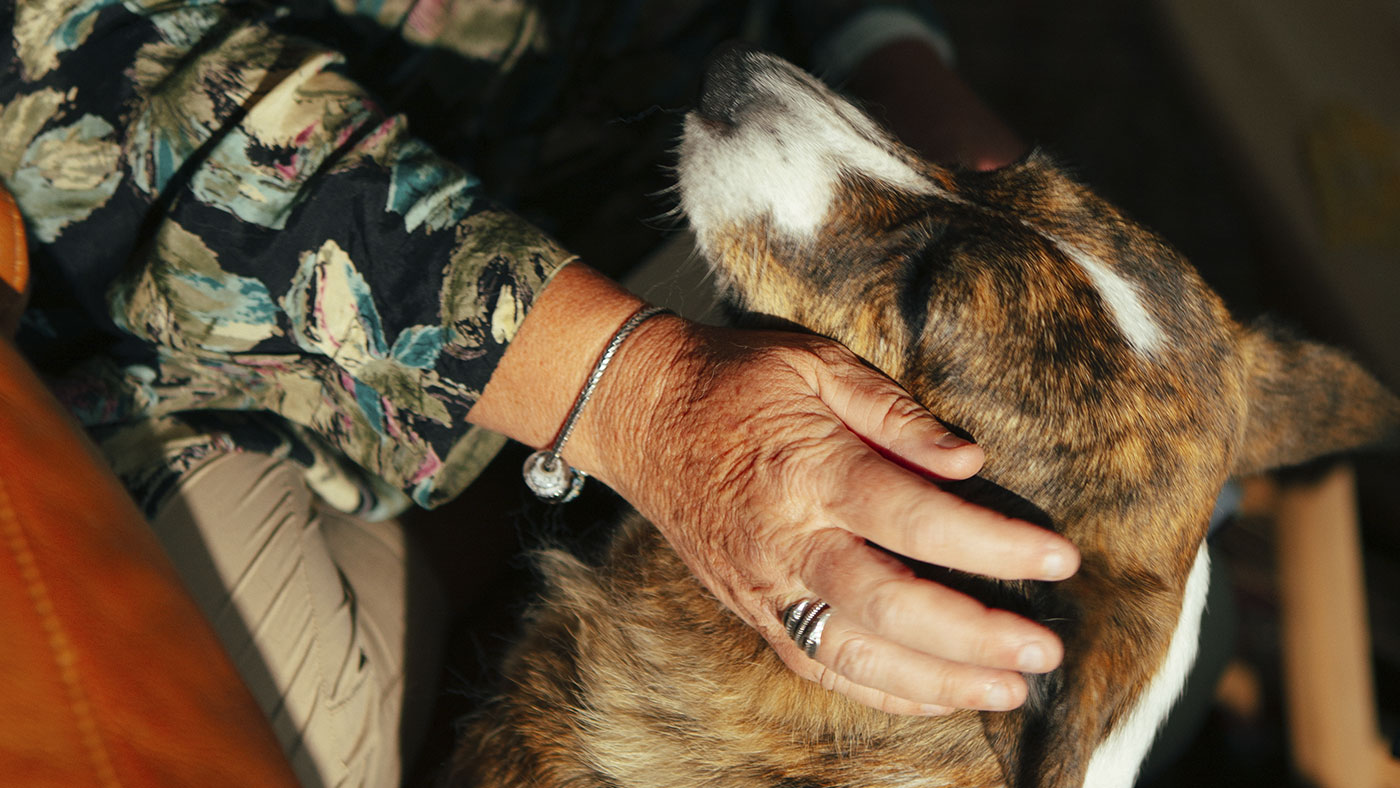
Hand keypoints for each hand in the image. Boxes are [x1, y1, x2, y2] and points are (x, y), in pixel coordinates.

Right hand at [584, 318, 1079, 715]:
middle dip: (973, 635)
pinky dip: (877, 690)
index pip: (913, 516)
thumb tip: (968, 461)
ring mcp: (762, 583)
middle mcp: (785, 538)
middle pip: (888, 603)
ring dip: (935, 680)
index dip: (991, 544)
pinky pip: (815, 663)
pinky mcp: (750, 606)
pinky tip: (932, 695)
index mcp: (809, 469)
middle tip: (1043, 651)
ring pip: (852, 652)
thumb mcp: (815, 364)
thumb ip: (894, 413)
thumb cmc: (734, 379)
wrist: (640, 413)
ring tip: (1006, 692)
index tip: (1057, 557)